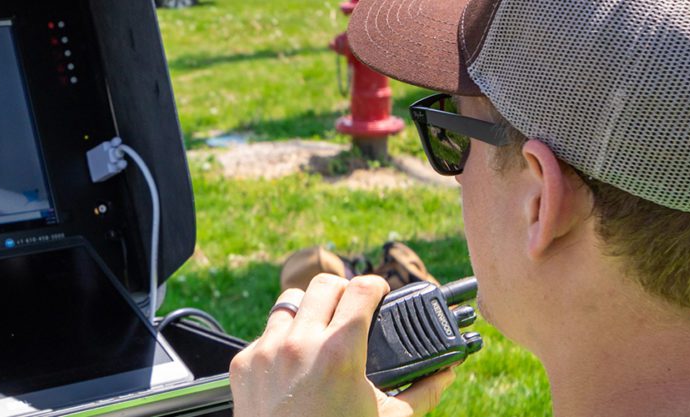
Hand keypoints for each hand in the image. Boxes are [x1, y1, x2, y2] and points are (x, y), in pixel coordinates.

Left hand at [230, 274, 457, 416]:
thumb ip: (422, 391)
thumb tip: (445, 374)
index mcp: (339, 352)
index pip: (362, 289)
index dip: (377, 287)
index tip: (379, 293)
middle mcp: (299, 344)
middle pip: (324, 284)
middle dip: (343, 292)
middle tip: (353, 309)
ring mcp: (267, 351)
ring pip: (290, 303)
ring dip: (309, 311)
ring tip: (321, 332)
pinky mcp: (244, 364)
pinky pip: (265, 334)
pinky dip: (282, 341)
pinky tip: (294, 362)